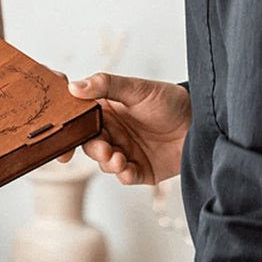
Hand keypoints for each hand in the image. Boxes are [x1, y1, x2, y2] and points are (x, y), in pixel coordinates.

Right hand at [64, 73, 190, 184]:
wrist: (200, 121)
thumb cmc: (168, 100)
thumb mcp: (136, 88)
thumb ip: (105, 85)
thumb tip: (73, 87)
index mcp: (106, 109)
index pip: (81, 119)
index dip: (68, 129)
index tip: (61, 138)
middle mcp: (113, 131)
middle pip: (90, 143)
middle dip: (93, 149)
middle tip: (104, 149)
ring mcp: (126, 151)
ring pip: (104, 162)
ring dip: (108, 162)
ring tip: (119, 159)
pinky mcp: (140, 169)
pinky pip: (125, 176)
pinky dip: (123, 175)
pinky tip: (127, 169)